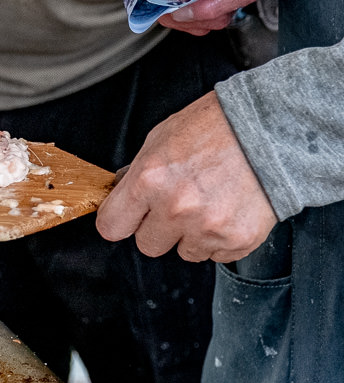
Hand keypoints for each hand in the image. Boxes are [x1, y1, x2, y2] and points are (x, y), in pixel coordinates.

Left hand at [96, 92, 276, 262]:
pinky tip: (227, 210)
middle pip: (147, 245)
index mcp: (150, 181)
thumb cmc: (215, 127)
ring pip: (184, 252)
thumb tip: (123, 198)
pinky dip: (220, 238)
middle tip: (178, 204)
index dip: (120, 221)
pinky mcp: (237, 239)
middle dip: (158, 228)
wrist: (269, 128)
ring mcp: (208, 227)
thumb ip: (137, 175)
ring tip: (208, 202)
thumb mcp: (160, 140)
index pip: (111, 226)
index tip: (127, 218)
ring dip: (191, 234)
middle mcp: (176, 208)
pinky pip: (216, 255)